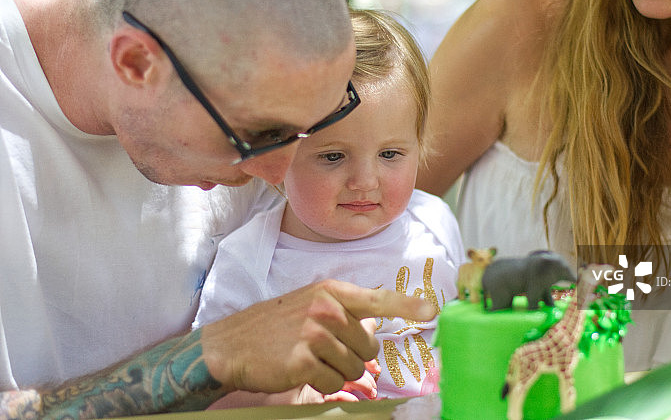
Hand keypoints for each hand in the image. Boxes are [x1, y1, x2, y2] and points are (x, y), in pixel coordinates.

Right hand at [200, 280, 434, 395]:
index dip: (408, 306)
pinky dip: (321, 383)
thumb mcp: (311, 305)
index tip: (433, 310)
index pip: (378, 299)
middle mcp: (327, 309)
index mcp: (332, 291)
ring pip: (354, 367)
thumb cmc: (275, 325)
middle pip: (369, 346)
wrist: (232, 344)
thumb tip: (373, 335)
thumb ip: (345, 313)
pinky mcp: (305, 360)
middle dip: (353, 355)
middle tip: (325, 349)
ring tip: (311, 358)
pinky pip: (334, 382)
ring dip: (337, 371)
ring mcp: (316, 334)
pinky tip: (301, 370)